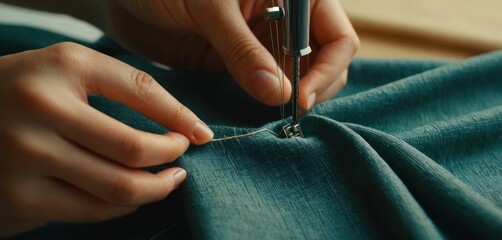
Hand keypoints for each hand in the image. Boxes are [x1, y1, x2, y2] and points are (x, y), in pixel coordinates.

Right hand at [0, 42, 212, 236]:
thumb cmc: (22, 94)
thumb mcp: (64, 72)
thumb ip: (116, 87)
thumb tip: (180, 124)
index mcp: (61, 67)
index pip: (141, 90)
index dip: (181, 116)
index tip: (201, 133)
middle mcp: (41, 109)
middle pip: (135, 149)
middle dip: (172, 157)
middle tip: (182, 157)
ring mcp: (26, 157)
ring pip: (119, 188)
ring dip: (157, 188)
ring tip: (168, 179)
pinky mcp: (19, 199)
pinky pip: (94, 210)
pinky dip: (125, 206)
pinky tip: (134, 195)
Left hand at [95, 0, 358, 110]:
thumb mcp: (209, 9)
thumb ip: (243, 50)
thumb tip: (280, 93)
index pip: (336, 34)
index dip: (326, 67)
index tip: (301, 96)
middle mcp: (285, 18)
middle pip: (325, 60)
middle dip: (316, 86)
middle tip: (292, 109)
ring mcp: (264, 43)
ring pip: (299, 78)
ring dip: (294, 98)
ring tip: (278, 115)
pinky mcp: (242, 64)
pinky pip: (267, 87)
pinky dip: (269, 103)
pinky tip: (261, 111)